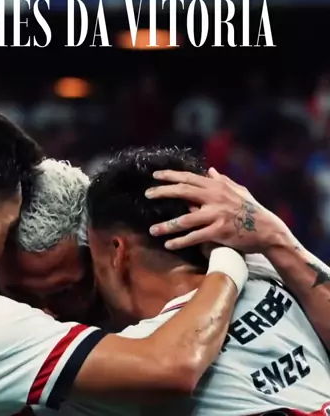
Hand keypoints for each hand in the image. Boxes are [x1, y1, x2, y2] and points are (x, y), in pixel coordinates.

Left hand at [145, 167, 290, 253]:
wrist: (268, 230)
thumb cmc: (252, 210)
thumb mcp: (239, 191)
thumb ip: (222, 180)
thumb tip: (209, 170)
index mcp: (218, 186)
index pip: (189, 178)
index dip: (171, 176)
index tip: (155, 176)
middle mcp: (216, 198)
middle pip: (184, 191)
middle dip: (163, 192)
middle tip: (147, 194)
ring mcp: (217, 215)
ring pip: (185, 219)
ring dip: (167, 225)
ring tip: (152, 230)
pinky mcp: (219, 231)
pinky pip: (195, 237)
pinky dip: (181, 241)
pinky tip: (169, 244)